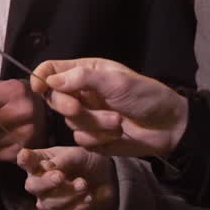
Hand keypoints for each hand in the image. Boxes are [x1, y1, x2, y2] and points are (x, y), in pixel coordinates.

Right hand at [17, 146, 116, 209]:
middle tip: (61, 176)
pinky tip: (89, 197)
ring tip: (83, 184)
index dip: (24, 159)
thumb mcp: (77, 154)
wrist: (106, 180)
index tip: (26, 156)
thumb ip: (62, 160)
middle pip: (32, 186)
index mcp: (39, 162)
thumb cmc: (86, 162)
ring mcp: (47, 201)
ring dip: (68, 194)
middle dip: (46, 182)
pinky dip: (78, 207)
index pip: (25, 160)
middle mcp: (38, 182)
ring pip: (48, 203)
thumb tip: (48, 167)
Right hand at [30, 58, 187, 157]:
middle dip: (69, 106)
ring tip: (117, 121)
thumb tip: (50, 80)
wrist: (170, 128)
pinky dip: (98, 139)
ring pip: (69, 122)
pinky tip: (116, 135)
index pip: (52, 70)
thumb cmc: (146, 97)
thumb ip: (83, 78)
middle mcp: (82, 92)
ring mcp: (87, 116)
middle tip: (82, 108)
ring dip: (94, 124)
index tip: (40, 88)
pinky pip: (81, 140)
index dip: (41, 77)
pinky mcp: (93, 137)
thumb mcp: (117, 82)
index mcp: (85, 72)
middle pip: (54, 98)